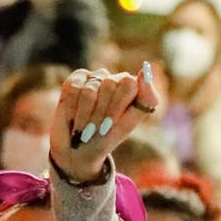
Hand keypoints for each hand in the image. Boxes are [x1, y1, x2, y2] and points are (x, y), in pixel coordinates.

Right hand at [47, 66, 161, 184]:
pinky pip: (73, 90)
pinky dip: (74, 111)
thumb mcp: (129, 123)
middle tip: (97, 129)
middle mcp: (113, 78)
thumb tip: (146, 70)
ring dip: (86, 116)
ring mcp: (94, 77)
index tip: (110, 124)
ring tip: (85, 128)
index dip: (117, 107)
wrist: (80, 149)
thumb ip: (146, 98)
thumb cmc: (107, 137)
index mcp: (131, 87)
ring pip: (89, 91)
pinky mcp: (75, 79)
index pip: (128, 84)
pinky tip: (74, 119)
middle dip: (101, 114)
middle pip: (109, 85)